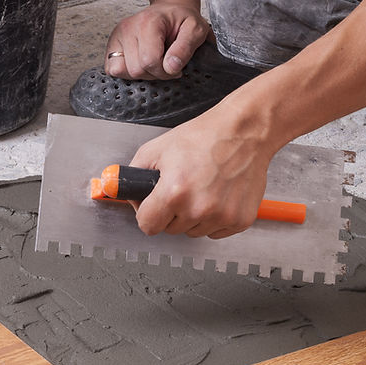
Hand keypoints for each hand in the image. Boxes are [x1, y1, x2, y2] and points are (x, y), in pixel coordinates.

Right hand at [105, 0, 210, 79]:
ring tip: (152, 61)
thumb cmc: (181, 20)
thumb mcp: (196, 30)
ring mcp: (117, 36)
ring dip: (140, 74)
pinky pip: (112, 69)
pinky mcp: (111, 45)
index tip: (174, 65)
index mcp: (148, 22)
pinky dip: (127, 72)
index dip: (164, 71)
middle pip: (136, 70)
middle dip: (153, 73)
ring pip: (122, 72)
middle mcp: (128, 28)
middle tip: (165, 63)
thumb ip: (185, 48)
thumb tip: (171, 67)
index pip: (149, 60)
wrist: (169, 10)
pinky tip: (140, 62)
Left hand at [129, 101, 273, 238]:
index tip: (151, 206)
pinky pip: (215, 232)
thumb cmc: (204, 137)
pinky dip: (213, 219)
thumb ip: (134, 173)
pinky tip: (216, 195)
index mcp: (174, 192)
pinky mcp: (239, 220)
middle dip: (170, 213)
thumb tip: (121, 190)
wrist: (244, 132)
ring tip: (200, 189)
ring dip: (192, 216)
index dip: (146, 214)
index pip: (147, 225)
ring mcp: (221, 217)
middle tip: (180, 189)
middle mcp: (198, 208)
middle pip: (170, 230)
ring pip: (193, 232)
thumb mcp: (157, 149)